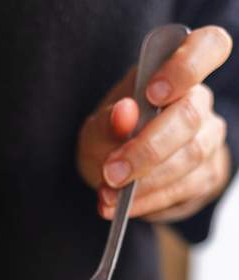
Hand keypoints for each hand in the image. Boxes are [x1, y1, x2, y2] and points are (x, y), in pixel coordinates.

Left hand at [78, 26, 232, 222]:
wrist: (121, 172)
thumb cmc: (111, 137)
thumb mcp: (96, 129)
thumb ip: (107, 122)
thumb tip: (125, 112)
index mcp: (175, 73)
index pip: (208, 47)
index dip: (186, 67)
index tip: (153, 93)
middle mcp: (199, 101)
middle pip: (189, 116)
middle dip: (147, 149)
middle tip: (111, 172)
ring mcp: (209, 137)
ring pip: (190, 156)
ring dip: (145, 181)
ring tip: (108, 196)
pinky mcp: (208, 174)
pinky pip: (186, 188)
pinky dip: (150, 201)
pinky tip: (122, 207)